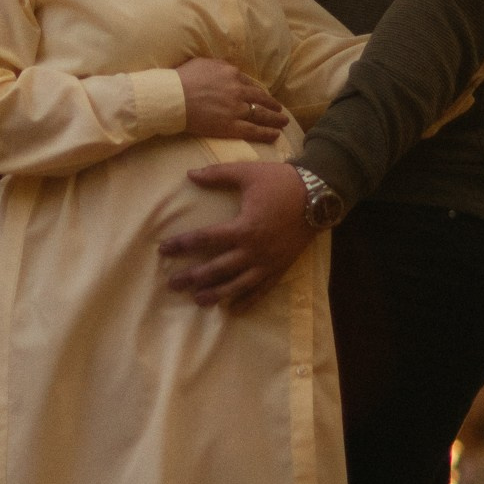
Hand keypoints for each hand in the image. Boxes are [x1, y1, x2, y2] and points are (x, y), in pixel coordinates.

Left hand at [157, 158, 311, 310]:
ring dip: (216, 294)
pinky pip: (261, 290)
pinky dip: (247, 301)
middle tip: (172, 284)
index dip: (182, 244)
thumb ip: (218, 174)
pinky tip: (233, 309)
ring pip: (237, 285)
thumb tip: (189, 174)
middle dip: (192, 277)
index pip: (205, 239)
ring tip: (198, 300)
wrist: (320, 195)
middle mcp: (253, 250)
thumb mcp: (248, 173)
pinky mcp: (280, 268)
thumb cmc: (281, 182)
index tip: (163, 248)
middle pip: (217, 268)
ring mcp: (267, 263)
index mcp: (243, 227)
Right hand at [175, 58, 288, 141]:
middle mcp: (238, 90)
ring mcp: (236, 109)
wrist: (173, 97)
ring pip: (260, 114)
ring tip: (283, 122)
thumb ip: (219, 66)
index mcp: (231, 74)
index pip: (250, 84)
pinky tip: (275, 135)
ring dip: (274, 119)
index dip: (259, 92)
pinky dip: (266, 133)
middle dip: (272, 105)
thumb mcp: (204, 63)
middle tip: (280, 110)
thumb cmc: (183, 78)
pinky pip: (253, 130)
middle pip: (260, 98)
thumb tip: (226, 69)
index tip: (264, 97)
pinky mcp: (230, 126)